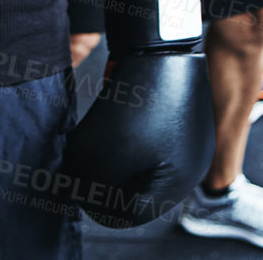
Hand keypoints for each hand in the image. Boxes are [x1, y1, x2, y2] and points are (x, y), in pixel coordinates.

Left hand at [58, 0, 214, 226]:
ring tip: (94, 139)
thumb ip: (83, 181)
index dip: (96, 206)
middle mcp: (190, 168)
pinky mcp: (181, 118)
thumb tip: (73, 190)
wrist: (163, 47)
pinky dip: (127, 135)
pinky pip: (149, 139)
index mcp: (176, 185)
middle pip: (136, 190)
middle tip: (80, 164)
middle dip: (105, 179)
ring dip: (114, 156)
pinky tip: (112, 120)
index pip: (128, 214)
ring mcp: (189, 140)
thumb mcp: (97, 151)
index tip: (74, 190)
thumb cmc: (137, 103)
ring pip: (141, 162)